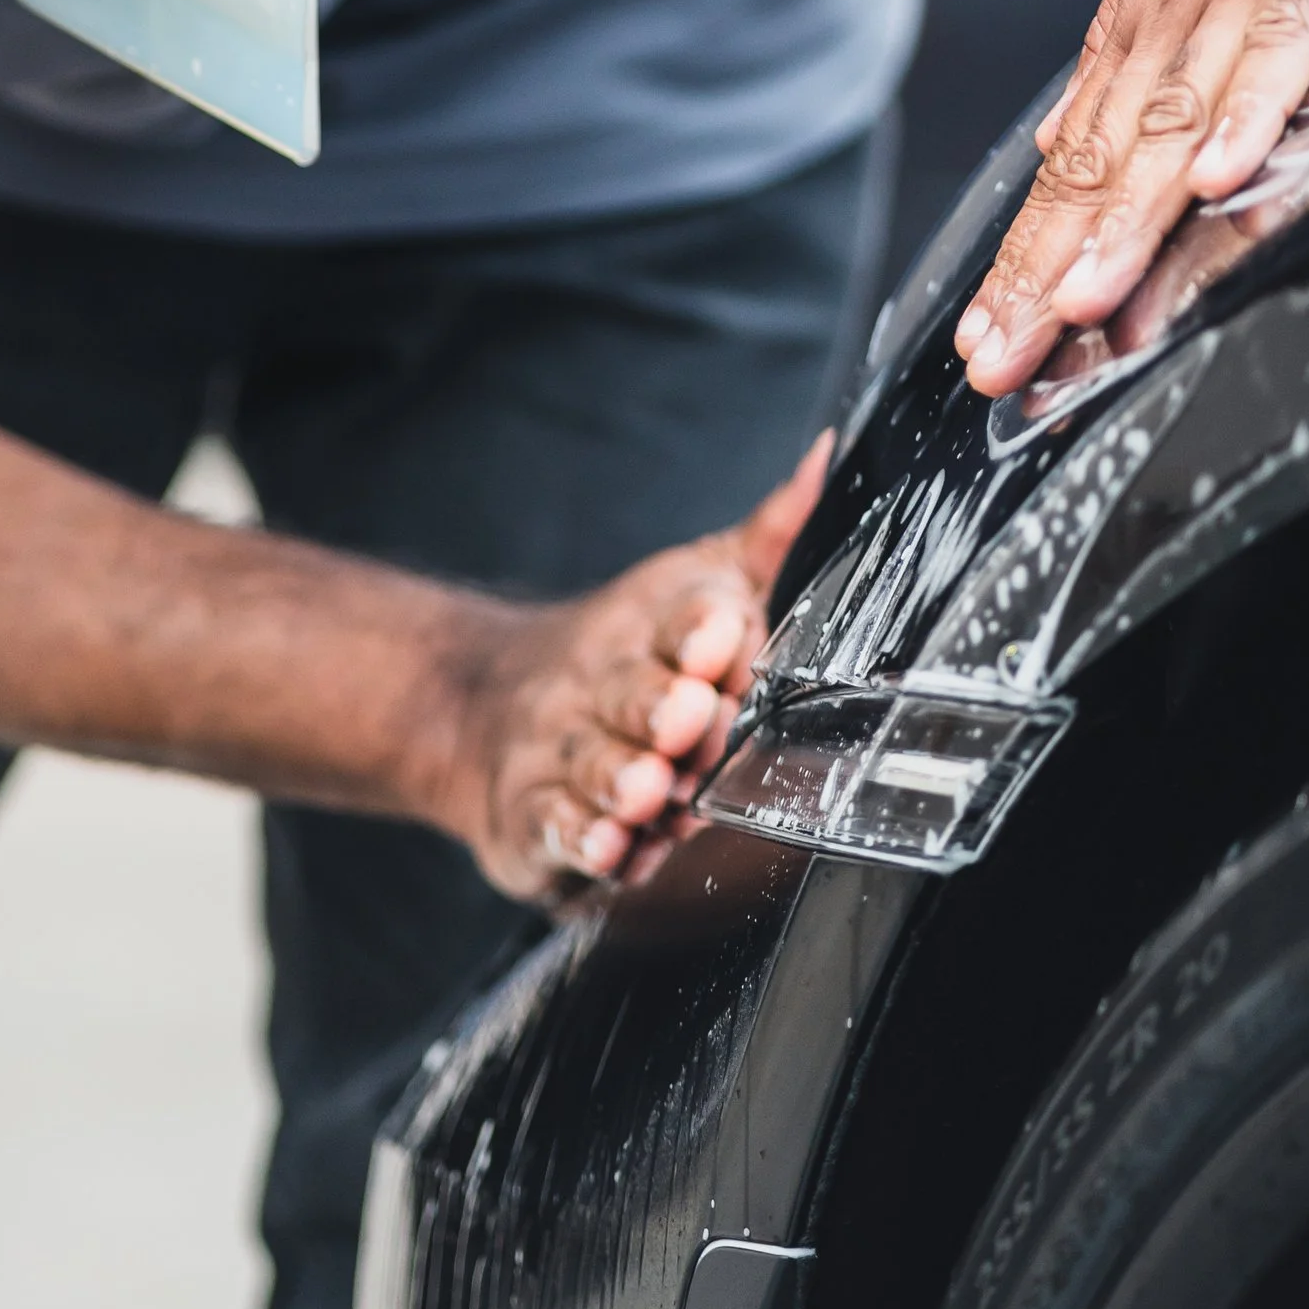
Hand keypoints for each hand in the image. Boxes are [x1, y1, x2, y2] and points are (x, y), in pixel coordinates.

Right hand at [439, 438, 831, 899]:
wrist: (483, 706)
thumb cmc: (624, 653)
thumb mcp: (694, 582)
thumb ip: (766, 538)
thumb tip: (825, 458)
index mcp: (651, 629)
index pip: (682, 621)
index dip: (702, 630)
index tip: (720, 634)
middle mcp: (602, 688)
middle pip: (635, 696)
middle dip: (660, 706)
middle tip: (683, 715)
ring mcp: (563, 754)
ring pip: (595, 768)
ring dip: (622, 779)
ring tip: (646, 789)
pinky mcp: (533, 819)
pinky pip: (555, 831)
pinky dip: (579, 843)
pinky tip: (605, 850)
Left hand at [956, 0, 1308, 398]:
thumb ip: (1167, 37)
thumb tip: (1098, 130)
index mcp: (1150, 3)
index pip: (1075, 150)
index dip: (1029, 248)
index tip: (988, 336)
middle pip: (1101, 155)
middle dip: (1044, 266)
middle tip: (998, 362)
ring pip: (1171, 114)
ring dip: (1123, 216)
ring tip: (1079, 307)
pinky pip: (1284, 39)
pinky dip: (1247, 109)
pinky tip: (1219, 181)